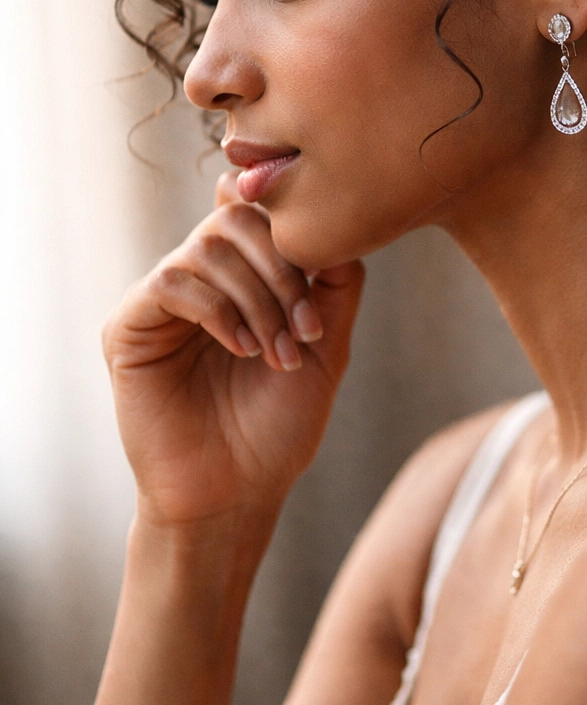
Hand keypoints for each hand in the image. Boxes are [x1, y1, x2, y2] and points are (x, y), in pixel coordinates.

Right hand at [103, 172, 364, 528]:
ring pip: (207, 247)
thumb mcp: (326, 346)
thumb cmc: (279, 426)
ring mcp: (161, 301)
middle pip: (237, 219)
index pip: (259, 211)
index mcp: (242, 277)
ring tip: (276, 352)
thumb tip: (341, 223)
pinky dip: (218, 310)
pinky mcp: (129, 328)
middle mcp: (199, 279)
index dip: (293, 230)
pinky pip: (171, 281)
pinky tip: (242, 349)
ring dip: (257, 298)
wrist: (236, 493)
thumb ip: (336, 281)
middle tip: (304, 327)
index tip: (322, 277)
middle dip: (282, 269)